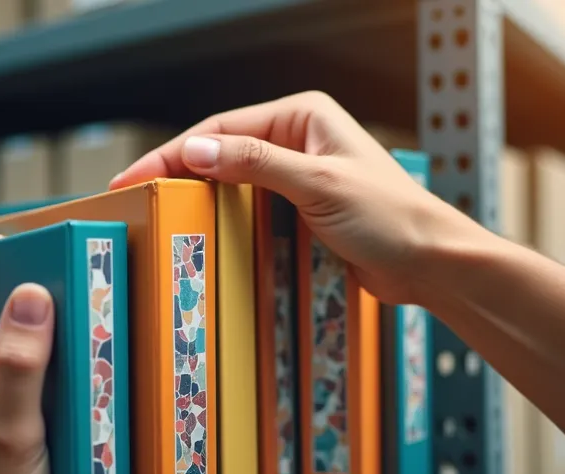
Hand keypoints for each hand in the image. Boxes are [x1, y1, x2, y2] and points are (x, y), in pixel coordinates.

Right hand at [110, 91, 491, 305]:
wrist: (431, 265)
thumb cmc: (390, 217)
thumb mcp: (317, 183)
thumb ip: (255, 162)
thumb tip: (195, 149)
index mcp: (303, 115)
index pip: (221, 128)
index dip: (172, 153)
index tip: (133, 178)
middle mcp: (298, 140)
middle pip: (222, 154)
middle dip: (179, 176)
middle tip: (134, 200)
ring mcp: (300, 177)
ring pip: (233, 186)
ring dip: (200, 202)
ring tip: (157, 219)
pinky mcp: (302, 212)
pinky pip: (252, 214)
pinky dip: (225, 225)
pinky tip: (201, 238)